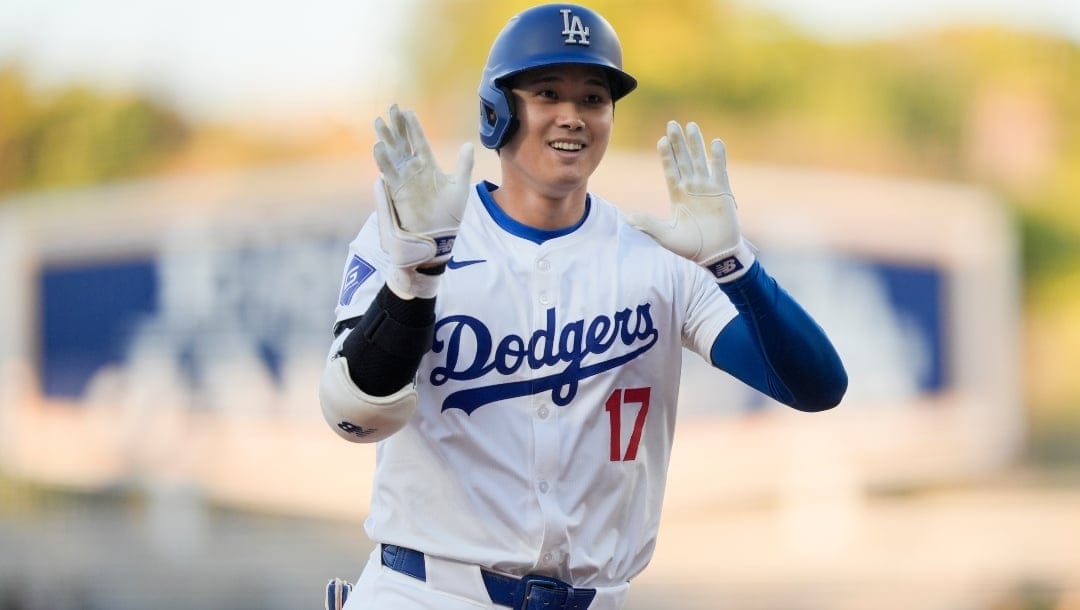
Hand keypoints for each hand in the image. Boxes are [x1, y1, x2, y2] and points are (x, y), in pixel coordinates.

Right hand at [372, 104, 473, 297]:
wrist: (439, 237)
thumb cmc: (451, 214)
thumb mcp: (459, 186)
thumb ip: (463, 164)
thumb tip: (469, 144)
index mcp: (428, 165)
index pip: (419, 141)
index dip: (413, 127)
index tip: (407, 111)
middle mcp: (414, 170)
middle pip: (402, 143)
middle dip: (396, 127)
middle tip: (391, 109)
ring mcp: (404, 179)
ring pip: (393, 154)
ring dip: (386, 139)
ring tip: (379, 122)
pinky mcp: (397, 191)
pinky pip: (388, 173)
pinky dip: (383, 160)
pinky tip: (378, 146)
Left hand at [627, 121, 753, 281]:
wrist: (716, 255)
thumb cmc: (690, 247)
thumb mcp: (665, 236)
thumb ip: (648, 224)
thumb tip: (627, 218)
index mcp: (677, 196)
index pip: (670, 170)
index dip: (666, 155)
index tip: (661, 140)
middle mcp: (692, 188)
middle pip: (683, 160)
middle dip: (678, 142)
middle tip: (672, 123)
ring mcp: (707, 188)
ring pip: (700, 160)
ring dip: (696, 144)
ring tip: (691, 126)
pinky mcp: (723, 192)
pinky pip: (720, 170)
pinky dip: (718, 157)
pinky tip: (715, 142)